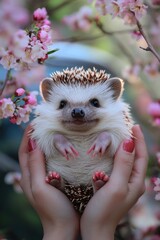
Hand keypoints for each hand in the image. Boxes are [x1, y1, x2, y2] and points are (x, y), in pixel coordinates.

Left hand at [18, 126, 78, 239]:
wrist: (64, 229)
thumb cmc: (52, 210)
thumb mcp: (40, 187)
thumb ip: (35, 166)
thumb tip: (35, 144)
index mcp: (28, 176)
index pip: (24, 151)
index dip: (27, 136)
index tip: (35, 123)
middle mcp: (33, 176)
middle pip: (31, 152)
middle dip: (35, 137)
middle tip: (45, 126)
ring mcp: (43, 179)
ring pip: (41, 157)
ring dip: (44, 145)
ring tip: (53, 134)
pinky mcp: (53, 182)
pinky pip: (51, 163)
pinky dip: (54, 154)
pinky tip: (63, 151)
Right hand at [81, 125, 147, 239]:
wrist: (94, 230)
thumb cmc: (105, 210)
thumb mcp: (116, 186)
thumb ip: (123, 165)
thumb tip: (129, 143)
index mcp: (136, 182)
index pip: (140, 156)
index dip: (138, 140)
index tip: (134, 126)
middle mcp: (132, 182)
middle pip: (134, 158)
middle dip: (132, 142)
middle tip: (126, 129)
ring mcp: (122, 185)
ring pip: (124, 162)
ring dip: (122, 149)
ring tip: (117, 137)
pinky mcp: (112, 187)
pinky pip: (115, 168)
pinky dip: (112, 159)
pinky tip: (106, 155)